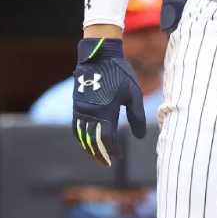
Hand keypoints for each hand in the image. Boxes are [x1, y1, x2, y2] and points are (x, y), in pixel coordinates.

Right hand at [72, 38, 146, 165]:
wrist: (99, 55)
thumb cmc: (119, 73)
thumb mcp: (133, 93)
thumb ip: (136, 116)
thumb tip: (139, 137)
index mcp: (106, 111)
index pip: (107, 139)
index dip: (113, 150)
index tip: (119, 157)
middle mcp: (91, 112)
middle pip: (93, 141)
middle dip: (100, 153)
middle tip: (107, 162)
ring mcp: (81, 108)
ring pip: (82, 135)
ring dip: (89, 148)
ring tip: (97, 156)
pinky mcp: (76, 104)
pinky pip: (76, 126)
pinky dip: (81, 137)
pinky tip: (87, 141)